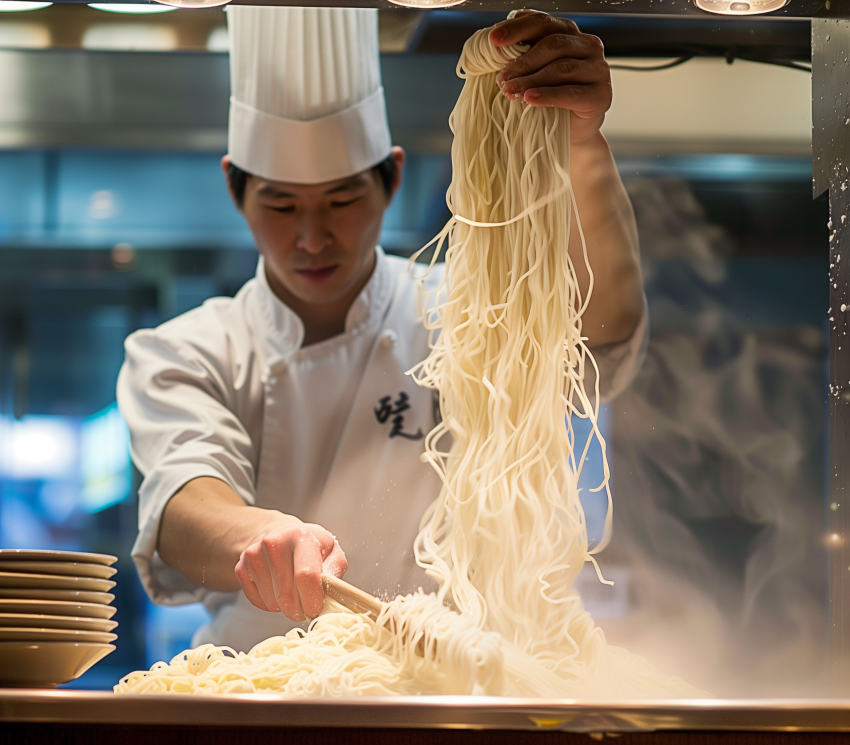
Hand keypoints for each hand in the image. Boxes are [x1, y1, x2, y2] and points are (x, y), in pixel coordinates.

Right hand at [234, 515, 347, 620]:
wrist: (278, 535)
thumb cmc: (309, 547)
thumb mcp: (331, 550)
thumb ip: (335, 569)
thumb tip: (331, 590)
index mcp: (301, 536)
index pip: (306, 576)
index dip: (312, 600)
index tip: (316, 609)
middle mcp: (274, 543)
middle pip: (287, 596)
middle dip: (300, 609)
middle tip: (306, 606)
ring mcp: (254, 555)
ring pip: (272, 602)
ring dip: (285, 607)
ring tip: (292, 592)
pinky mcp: (241, 568)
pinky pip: (258, 602)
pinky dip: (270, 604)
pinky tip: (277, 590)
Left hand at [490, 11, 611, 145]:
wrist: (571, 133)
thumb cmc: (551, 100)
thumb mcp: (534, 73)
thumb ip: (523, 54)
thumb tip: (496, 42)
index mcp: (570, 34)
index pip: (544, 22)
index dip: (518, 29)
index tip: (494, 40)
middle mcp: (588, 46)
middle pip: (552, 45)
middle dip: (523, 62)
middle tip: (502, 78)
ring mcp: (598, 69)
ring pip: (560, 69)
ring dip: (530, 80)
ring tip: (510, 91)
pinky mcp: (601, 95)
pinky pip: (571, 93)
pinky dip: (548, 95)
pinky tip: (530, 98)